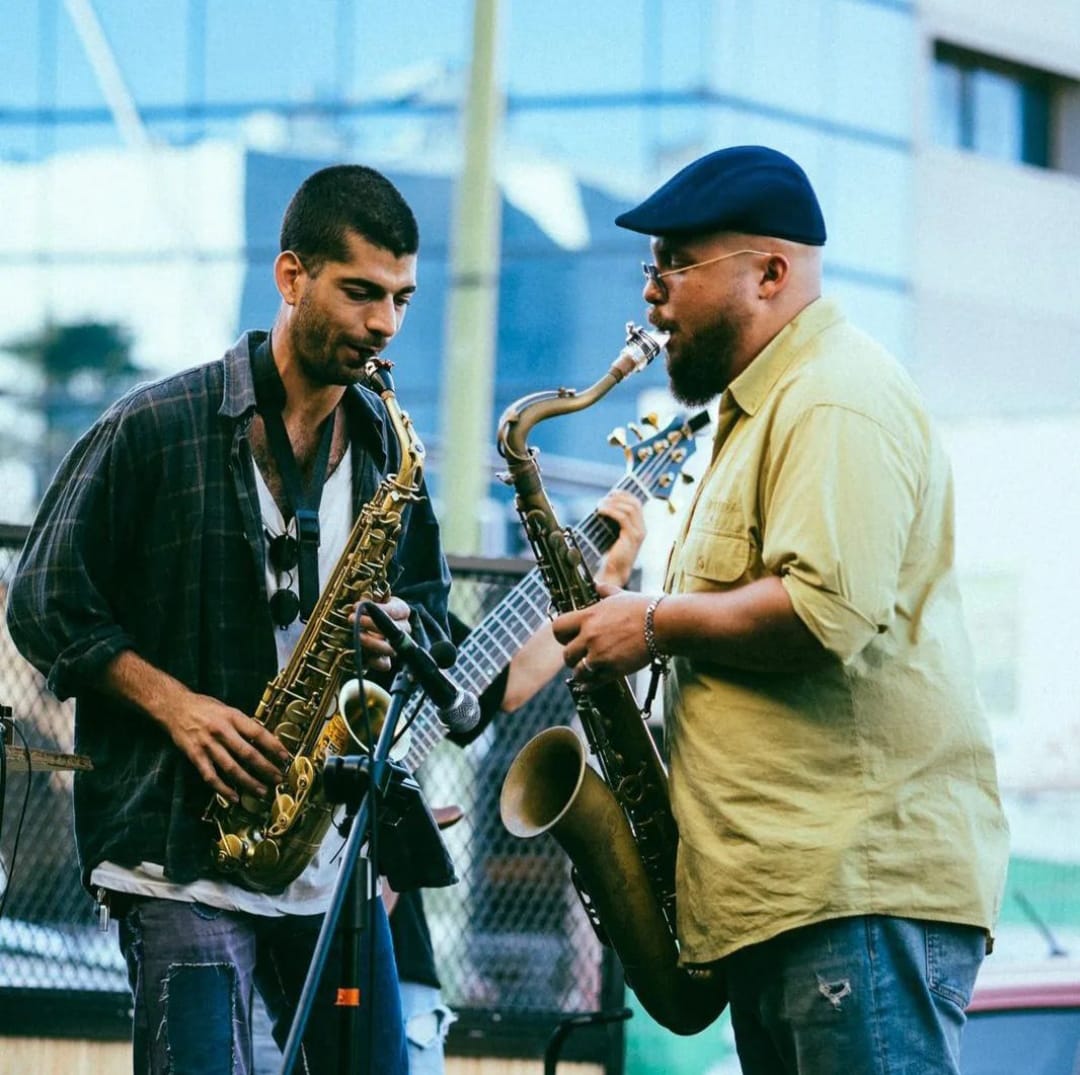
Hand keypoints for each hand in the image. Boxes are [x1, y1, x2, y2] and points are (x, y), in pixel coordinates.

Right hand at [160, 691, 289, 803]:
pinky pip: (211, 776)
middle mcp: (221, 731)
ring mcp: (207, 745)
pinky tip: (234, 797)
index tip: (285, 757)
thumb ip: (243, 724)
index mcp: (232, 716)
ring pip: (231, 768)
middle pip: (247, 753)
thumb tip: (264, 739)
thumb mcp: (227, 709)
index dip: (273, 746)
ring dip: (248, 782)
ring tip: (262, 791)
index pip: (258, 733)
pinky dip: (223, 788)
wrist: (174, 706)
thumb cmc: (205, 707)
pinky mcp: (195, 756)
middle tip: (278, 778)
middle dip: (265, 768)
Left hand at [350, 595, 412, 672]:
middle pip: (393, 630)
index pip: (394, 611)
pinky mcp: (387, 659)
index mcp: (402, 611)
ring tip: (356, 635)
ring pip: (389, 648)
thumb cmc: (373, 606)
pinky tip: (363, 655)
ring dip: (371, 642)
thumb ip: (369, 597)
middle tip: (352, 618)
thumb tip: (364, 598)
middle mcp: (403, 629)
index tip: (360, 605)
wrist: (374, 620)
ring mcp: (396, 645)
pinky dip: (374, 661)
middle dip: (371, 624)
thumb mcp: (372, 598)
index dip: (378, 609)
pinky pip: (385, 665)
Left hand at [552, 588, 652, 683]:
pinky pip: (592, 683)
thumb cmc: (643, 608)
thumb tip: (597, 584)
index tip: (568, 637)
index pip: (558, 628)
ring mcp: (600, 655)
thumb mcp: (619, 595)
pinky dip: (589, 685)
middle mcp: (590, 637)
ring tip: (588, 670)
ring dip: (581, 672)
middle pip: (566, 654)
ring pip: (578, 671)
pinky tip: (590, 684)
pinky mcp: (613, 670)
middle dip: (572, 656)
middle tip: (580, 655)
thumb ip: (604, 590)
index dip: (562, 635)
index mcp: (588, 617)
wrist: (663, 624)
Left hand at [594, 491, 646, 587]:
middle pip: (635, 503)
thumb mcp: (615, 534)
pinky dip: (611, 511)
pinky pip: (622, 517)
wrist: (614, 572)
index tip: (612, 492)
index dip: (625, 495)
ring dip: (613, 503)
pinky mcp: (632, 537)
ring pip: (629, 509)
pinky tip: (601, 511)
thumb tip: (604, 504)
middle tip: (604, 498)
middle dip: (619, 497)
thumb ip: (615, 522)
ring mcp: (639, 533)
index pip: (637, 504)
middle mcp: (642, 528)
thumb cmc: (612, 554)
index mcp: (640, 527)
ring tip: (600, 505)